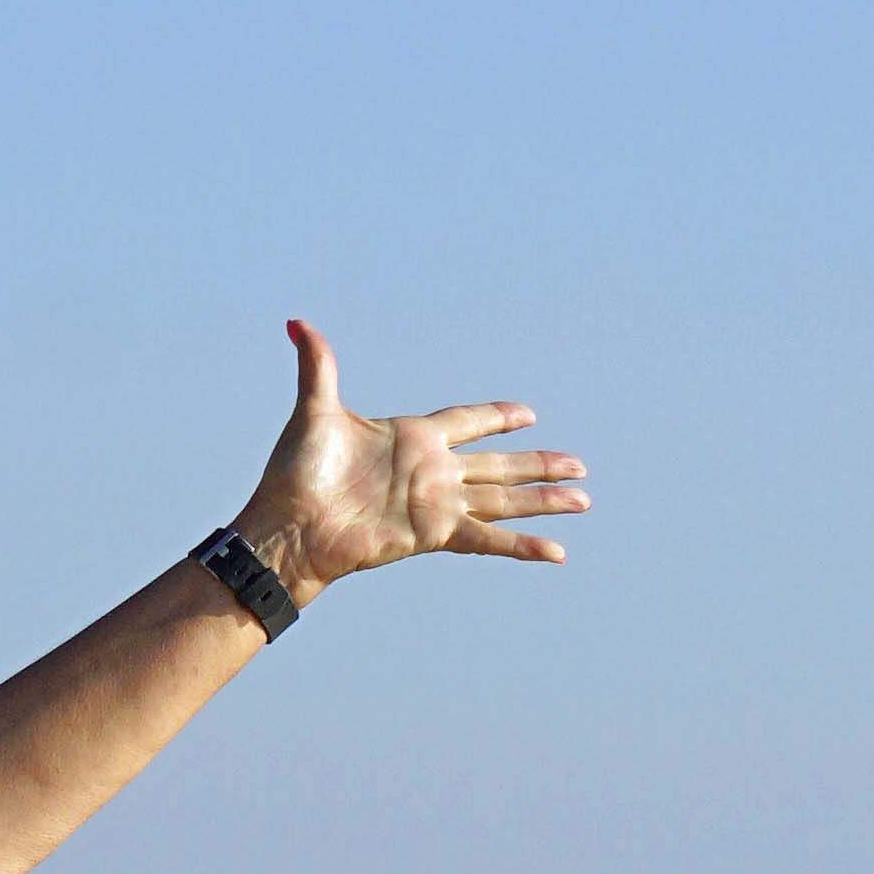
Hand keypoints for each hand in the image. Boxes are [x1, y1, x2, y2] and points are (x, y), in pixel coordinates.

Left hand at [233, 317, 586, 606]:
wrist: (289, 526)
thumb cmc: (296, 474)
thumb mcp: (315, 411)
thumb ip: (318, 365)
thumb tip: (296, 321)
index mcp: (413, 437)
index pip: (467, 421)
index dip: (496, 416)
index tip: (527, 414)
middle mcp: (433, 471)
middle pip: (501, 463)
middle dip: (540, 463)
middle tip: (579, 465)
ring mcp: (436, 504)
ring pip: (505, 499)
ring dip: (544, 499)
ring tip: (584, 499)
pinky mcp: (435, 533)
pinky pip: (488, 538)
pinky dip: (522, 545)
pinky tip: (557, 551)